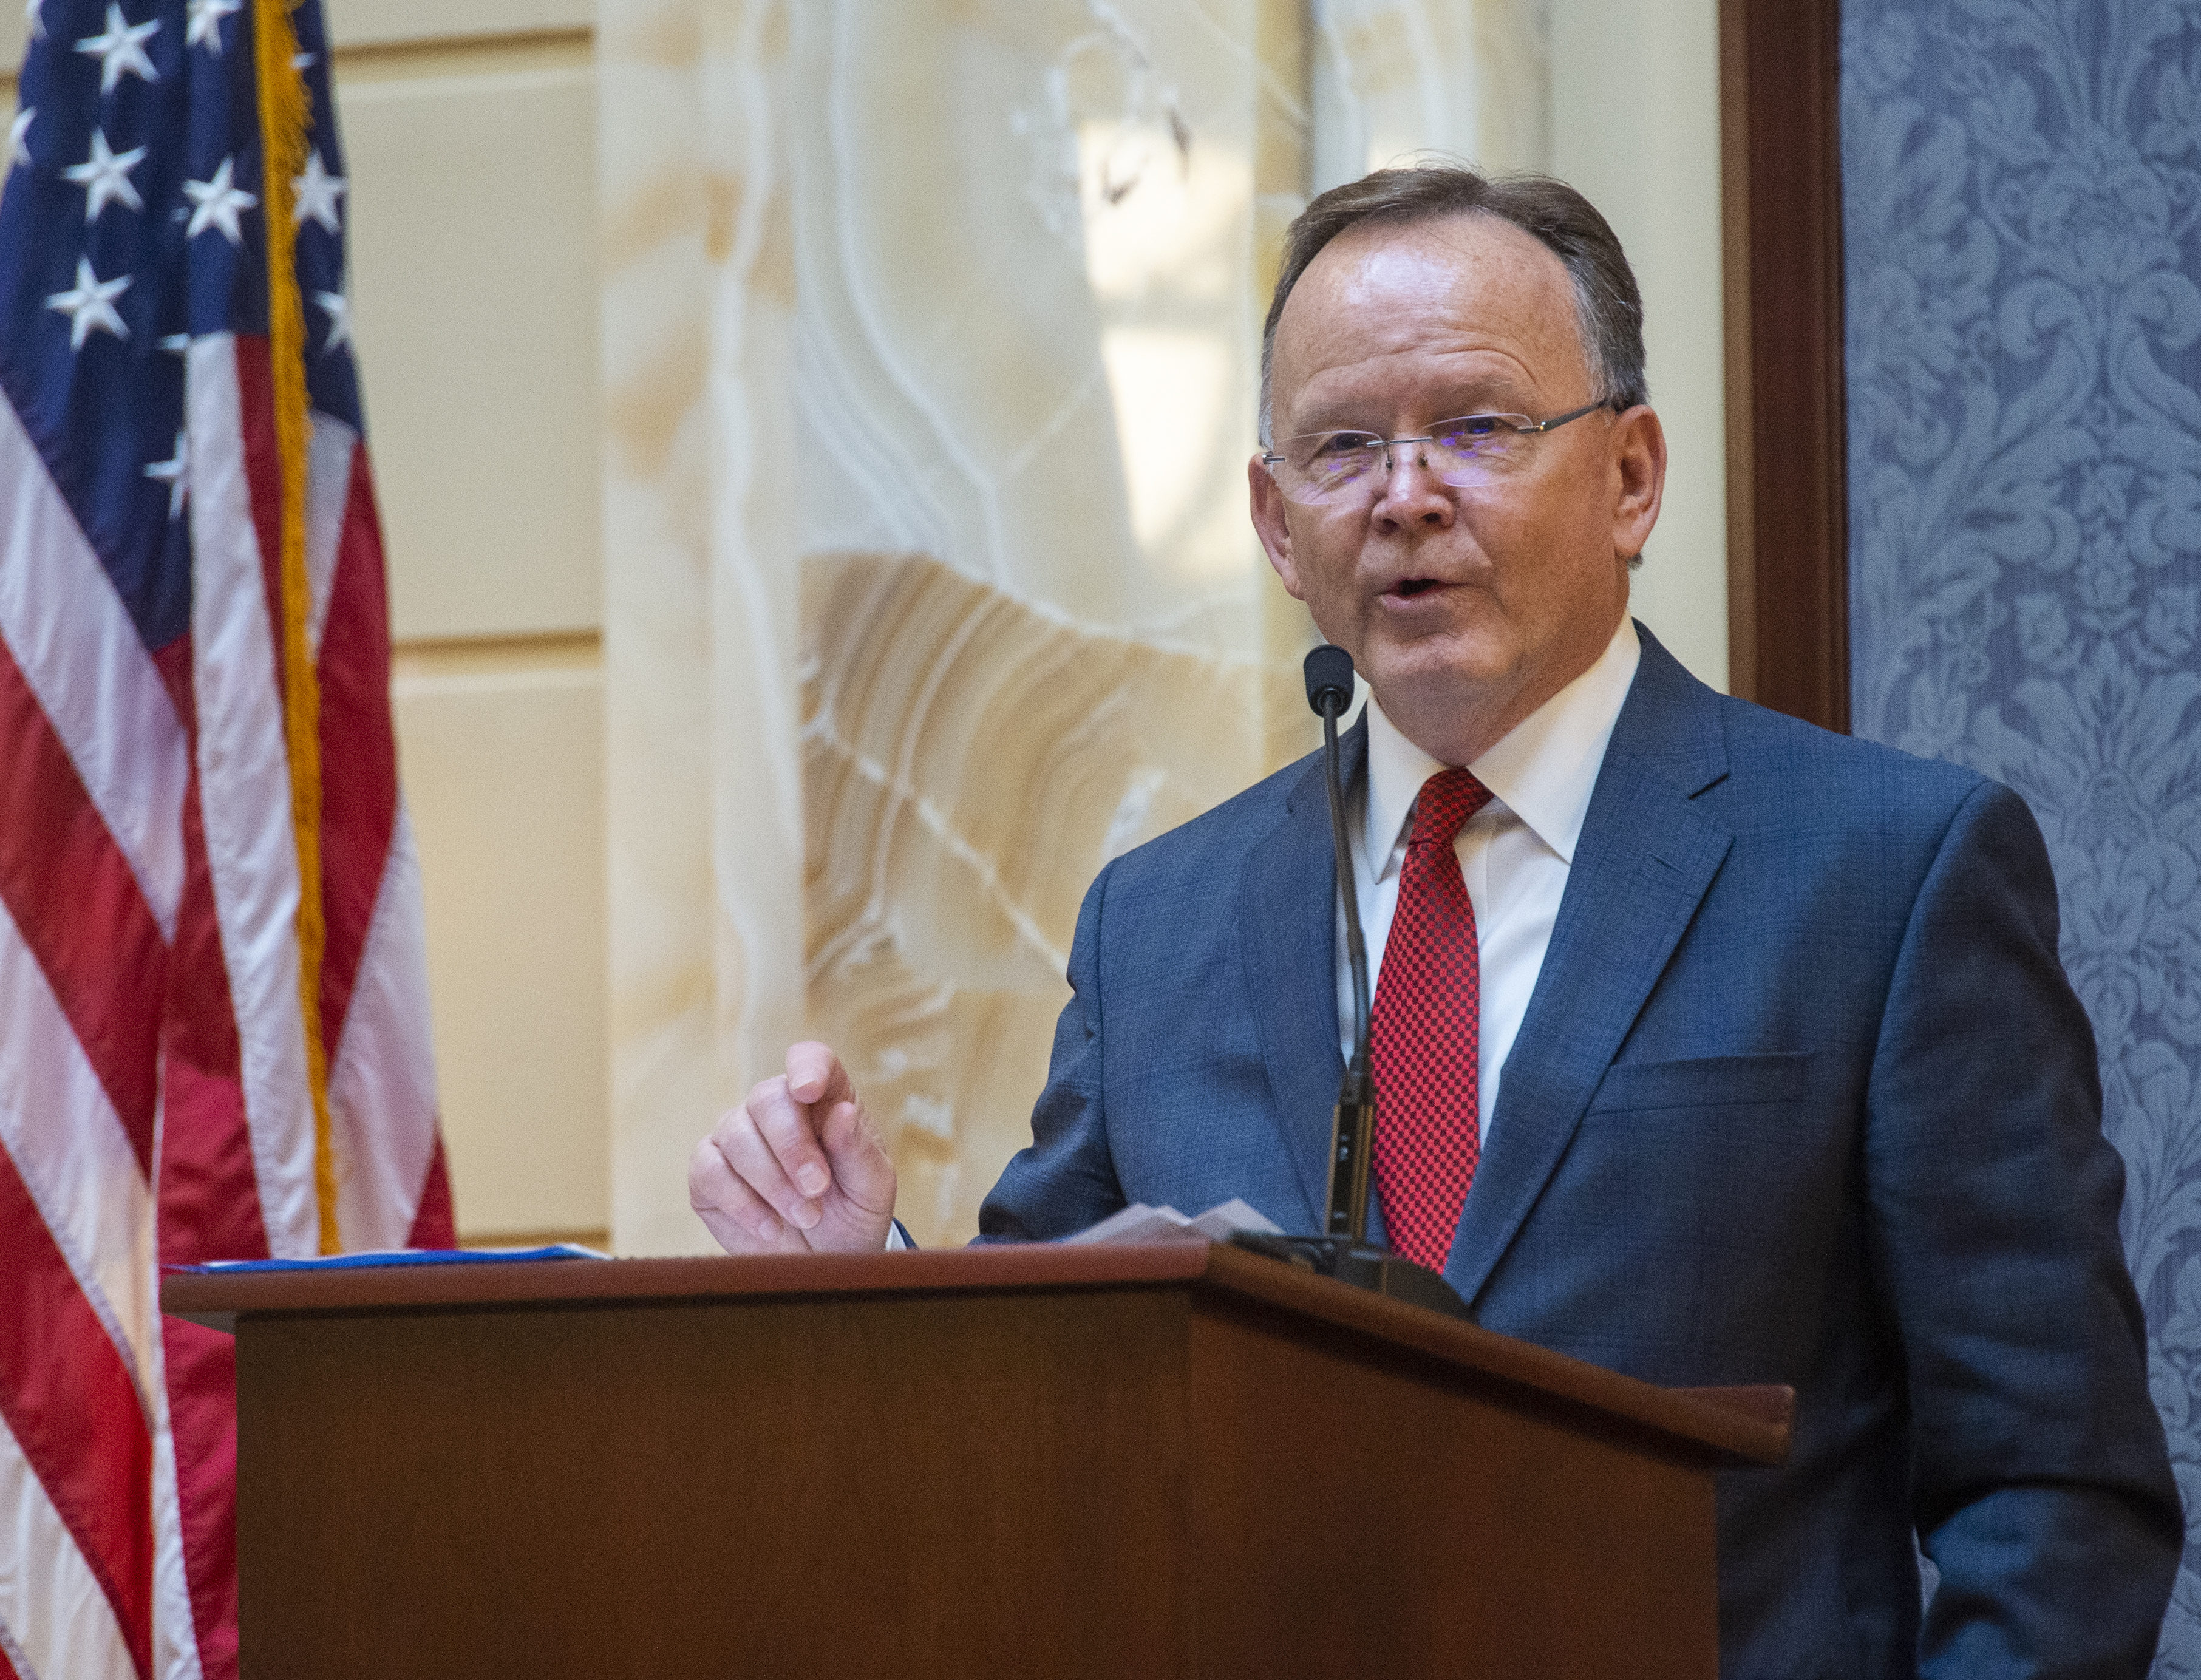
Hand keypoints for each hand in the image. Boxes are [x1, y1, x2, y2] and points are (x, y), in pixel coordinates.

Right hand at [689, 1042, 898, 1253]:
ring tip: (805, 1216)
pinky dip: (741, 1203)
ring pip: (736, 1136)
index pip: (809, 1060)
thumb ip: (859, 1150)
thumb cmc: (853, 1213)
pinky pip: (710, 1172)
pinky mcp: (708, 1173)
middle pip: (766, 1099)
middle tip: (816, 1190)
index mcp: (823, 1099)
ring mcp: (736, 1136)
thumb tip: (841, 1112)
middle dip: (791, 1147)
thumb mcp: (872, 1187)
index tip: (807, 1090)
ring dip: (773, 1183)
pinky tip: (770, 1226)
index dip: (806, 1067)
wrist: (825, 1261)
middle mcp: (775, 1109)